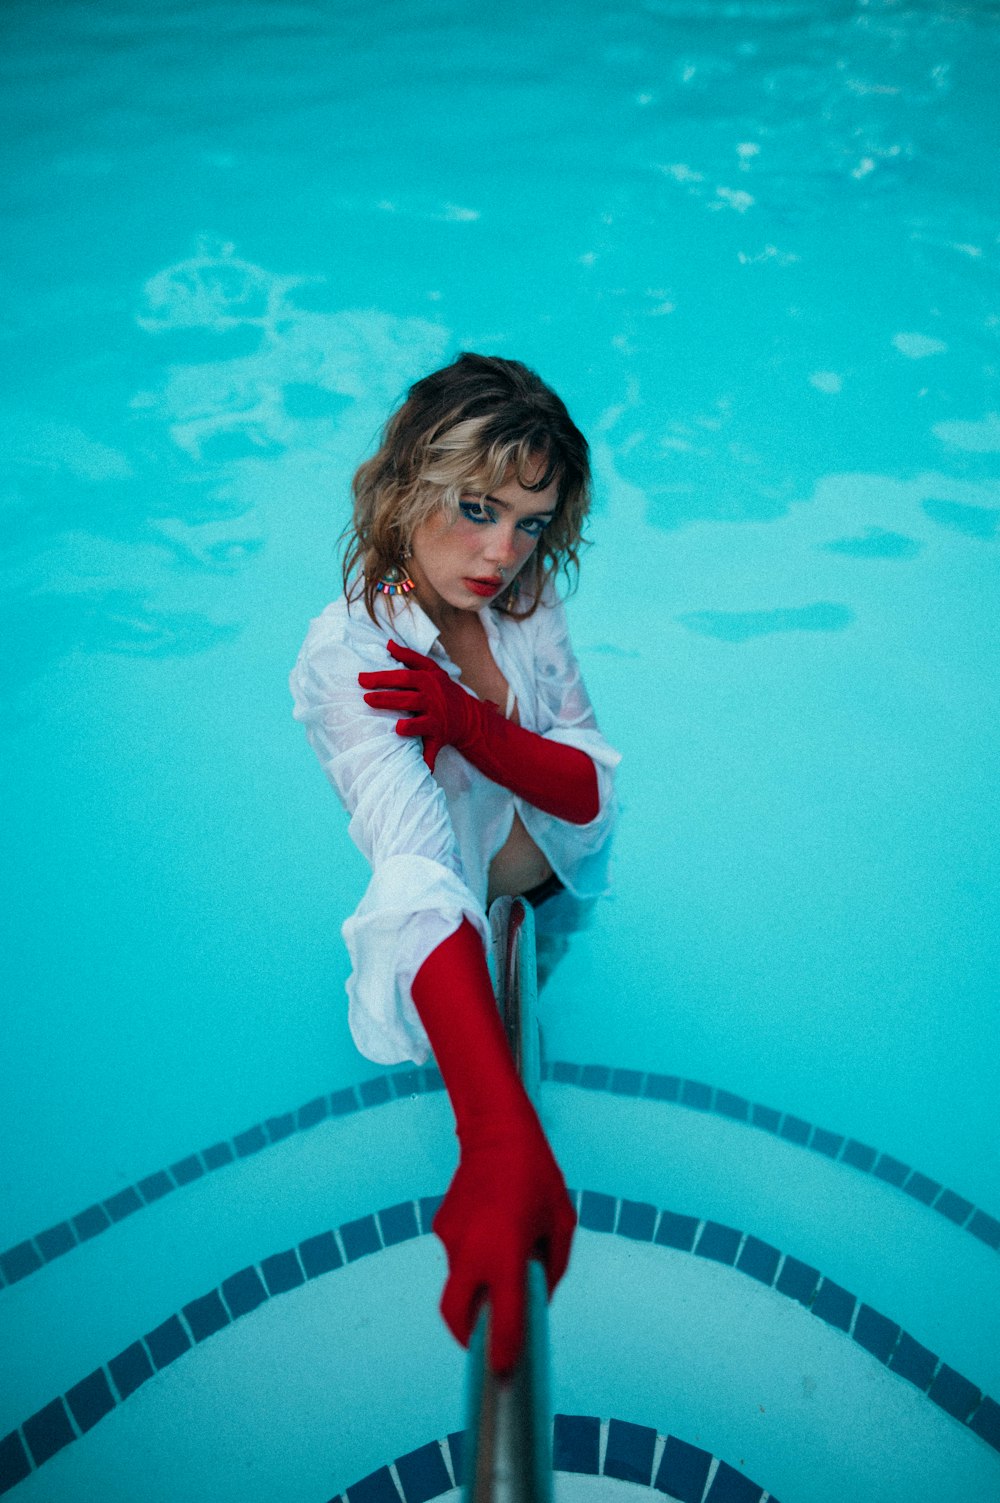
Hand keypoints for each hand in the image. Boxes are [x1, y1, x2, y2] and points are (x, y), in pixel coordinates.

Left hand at [358, 639, 491, 771]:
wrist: (469, 717)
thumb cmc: (445, 690)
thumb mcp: (431, 670)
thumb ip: (409, 657)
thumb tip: (387, 644)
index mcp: (427, 682)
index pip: (402, 677)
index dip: (382, 677)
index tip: (361, 679)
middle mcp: (432, 700)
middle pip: (407, 698)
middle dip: (387, 699)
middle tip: (366, 699)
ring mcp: (436, 720)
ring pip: (421, 724)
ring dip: (409, 726)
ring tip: (394, 727)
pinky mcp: (439, 737)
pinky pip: (432, 750)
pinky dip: (427, 761)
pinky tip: (421, 770)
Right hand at [432, 1111, 575, 1376]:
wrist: (495, 1128)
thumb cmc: (536, 1174)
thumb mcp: (560, 1221)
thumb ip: (551, 1266)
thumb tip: (537, 1297)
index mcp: (504, 1251)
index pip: (502, 1315)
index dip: (502, 1349)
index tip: (503, 1371)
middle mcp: (470, 1250)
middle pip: (455, 1313)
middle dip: (467, 1335)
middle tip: (487, 1341)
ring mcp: (450, 1238)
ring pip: (460, 1278)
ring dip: (479, 1281)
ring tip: (506, 1248)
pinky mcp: (442, 1225)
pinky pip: (459, 1251)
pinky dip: (474, 1253)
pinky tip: (494, 1225)